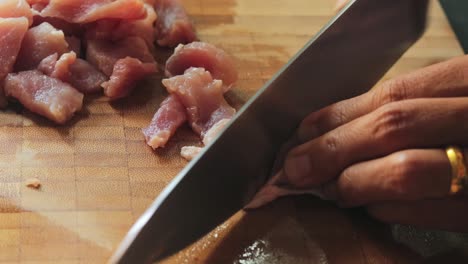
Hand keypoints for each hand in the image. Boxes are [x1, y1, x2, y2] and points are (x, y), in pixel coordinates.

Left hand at [277, 55, 467, 231]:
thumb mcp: (453, 96)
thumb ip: (404, 104)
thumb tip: (328, 124)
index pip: (391, 95)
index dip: (337, 117)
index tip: (301, 135)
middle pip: (393, 127)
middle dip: (333, 150)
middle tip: (295, 169)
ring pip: (408, 170)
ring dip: (354, 183)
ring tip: (327, 188)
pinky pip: (433, 212)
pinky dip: (388, 209)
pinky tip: (367, 205)